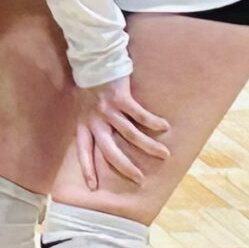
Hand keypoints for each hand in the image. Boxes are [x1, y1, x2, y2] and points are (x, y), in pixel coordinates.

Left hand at [72, 77, 167, 191]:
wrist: (94, 60)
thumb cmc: (92, 86)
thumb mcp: (84, 108)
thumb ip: (92, 124)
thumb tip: (104, 142)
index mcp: (83, 124)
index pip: (83, 151)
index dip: (88, 168)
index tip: (93, 187)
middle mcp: (94, 120)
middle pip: (109, 150)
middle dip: (125, 167)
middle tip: (140, 179)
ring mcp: (107, 109)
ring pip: (130, 134)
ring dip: (148, 146)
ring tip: (164, 155)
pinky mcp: (120, 98)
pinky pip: (139, 115)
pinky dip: (153, 122)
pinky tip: (165, 127)